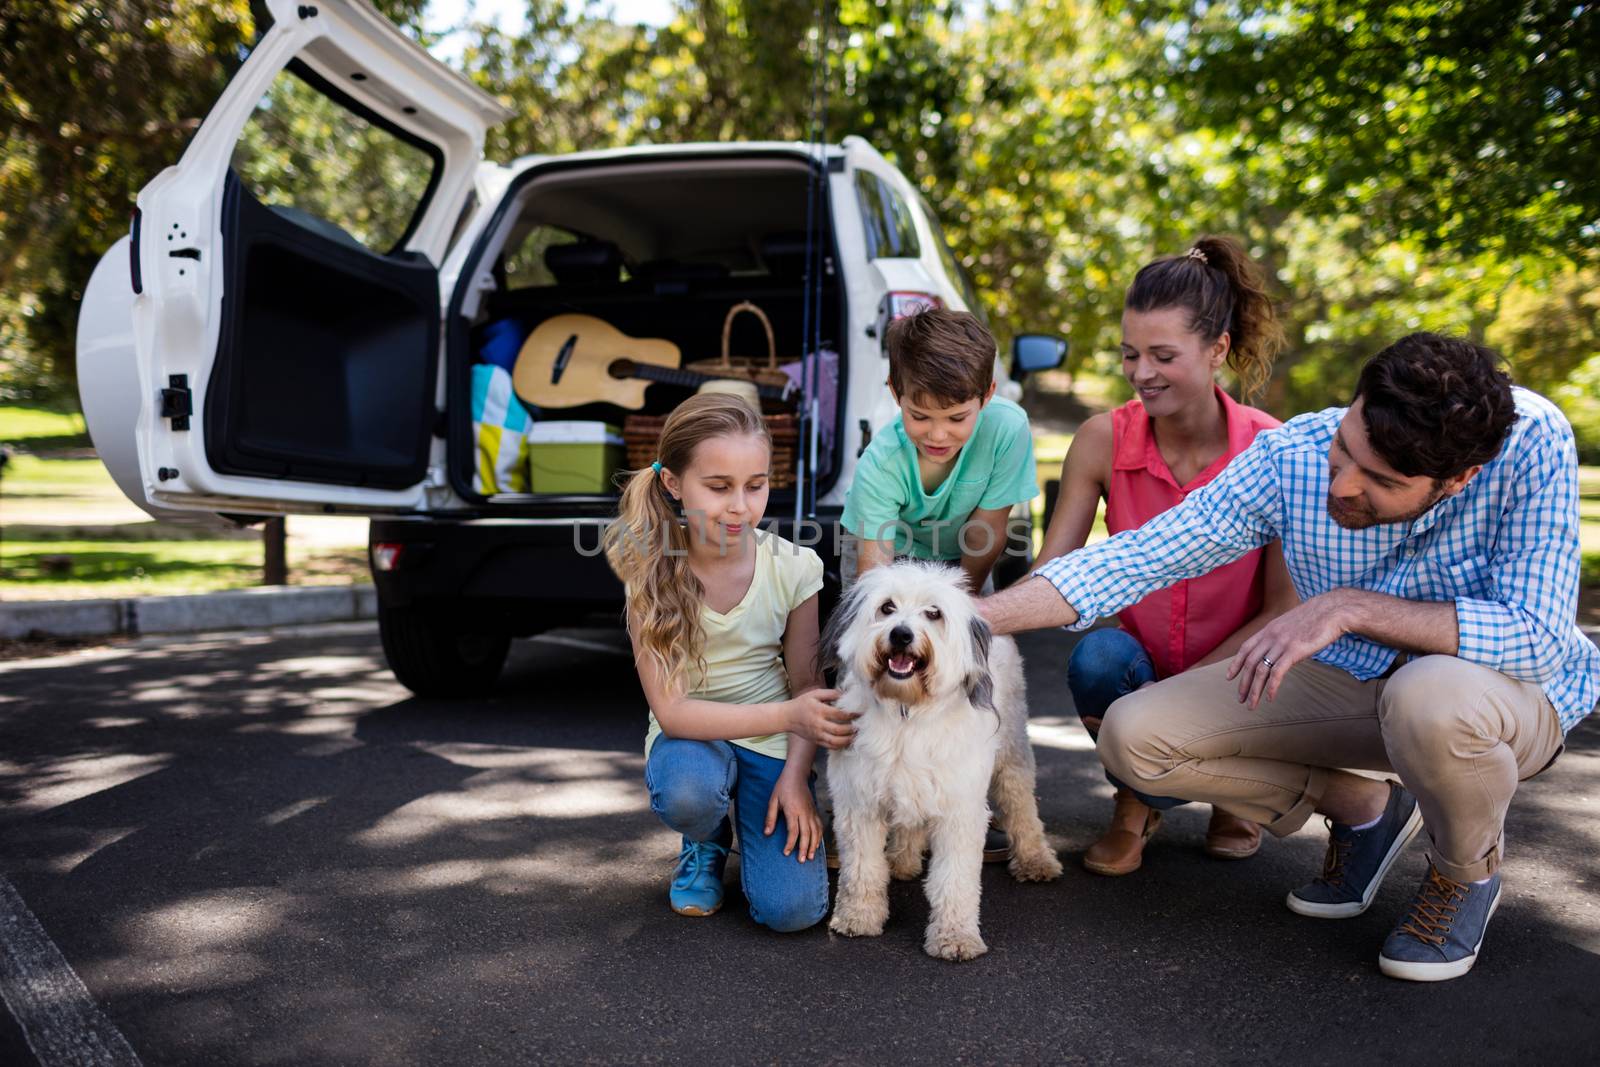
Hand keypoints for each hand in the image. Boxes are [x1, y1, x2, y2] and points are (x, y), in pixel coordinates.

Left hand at [765, 770, 822, 861]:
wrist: (796, 776)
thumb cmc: (782, 788)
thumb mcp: (773, 801)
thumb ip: (770, 818)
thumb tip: (766, 834)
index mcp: (793, 810)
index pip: (793, 831)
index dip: (790, 843)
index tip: (787, 853)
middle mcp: (804, 812)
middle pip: (806, 834)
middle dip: (804, 848)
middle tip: (802, 860)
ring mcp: (811, 812)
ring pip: (815, 831)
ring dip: (814, 845)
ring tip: (811, 857)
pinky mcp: (815, 811)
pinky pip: (819, 826)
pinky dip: (819, 836)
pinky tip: (817, 844)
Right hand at [785, 688, 858, 749]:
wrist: (787, 717)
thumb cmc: (802, 703)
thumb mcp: (815, 694)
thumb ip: (831, 693)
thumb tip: (846, 694)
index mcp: (819, 711)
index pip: (840, 714)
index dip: (852, 714)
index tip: (861, 713)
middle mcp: (818, 724)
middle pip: (840, 730)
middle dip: (853, 729)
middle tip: (862, 726)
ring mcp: (817, 735)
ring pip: (836, 741)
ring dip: (849, 739)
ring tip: (857, 735)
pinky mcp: (816, 741)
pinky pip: (831, 746)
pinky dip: (841, 745)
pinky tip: (848, 741)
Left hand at [1227, 591, 1353, 707]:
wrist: (1332, 610)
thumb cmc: (1316, 618)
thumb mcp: (1291, 625)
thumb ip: (1281, 638)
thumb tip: (1280, 654)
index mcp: (1268, 629)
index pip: (1245, 648)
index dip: (1235, 663)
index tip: (1229, 677)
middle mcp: (1271, 636)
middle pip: (1250, 663)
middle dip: (1243, 683)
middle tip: (1240, 698)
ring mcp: (1281, 644)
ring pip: (1260, 670)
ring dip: (1254, 690)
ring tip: (1251, 705)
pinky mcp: (1294, 651)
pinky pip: (1277, 672)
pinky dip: (1272, 687)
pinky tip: (1270, 698)